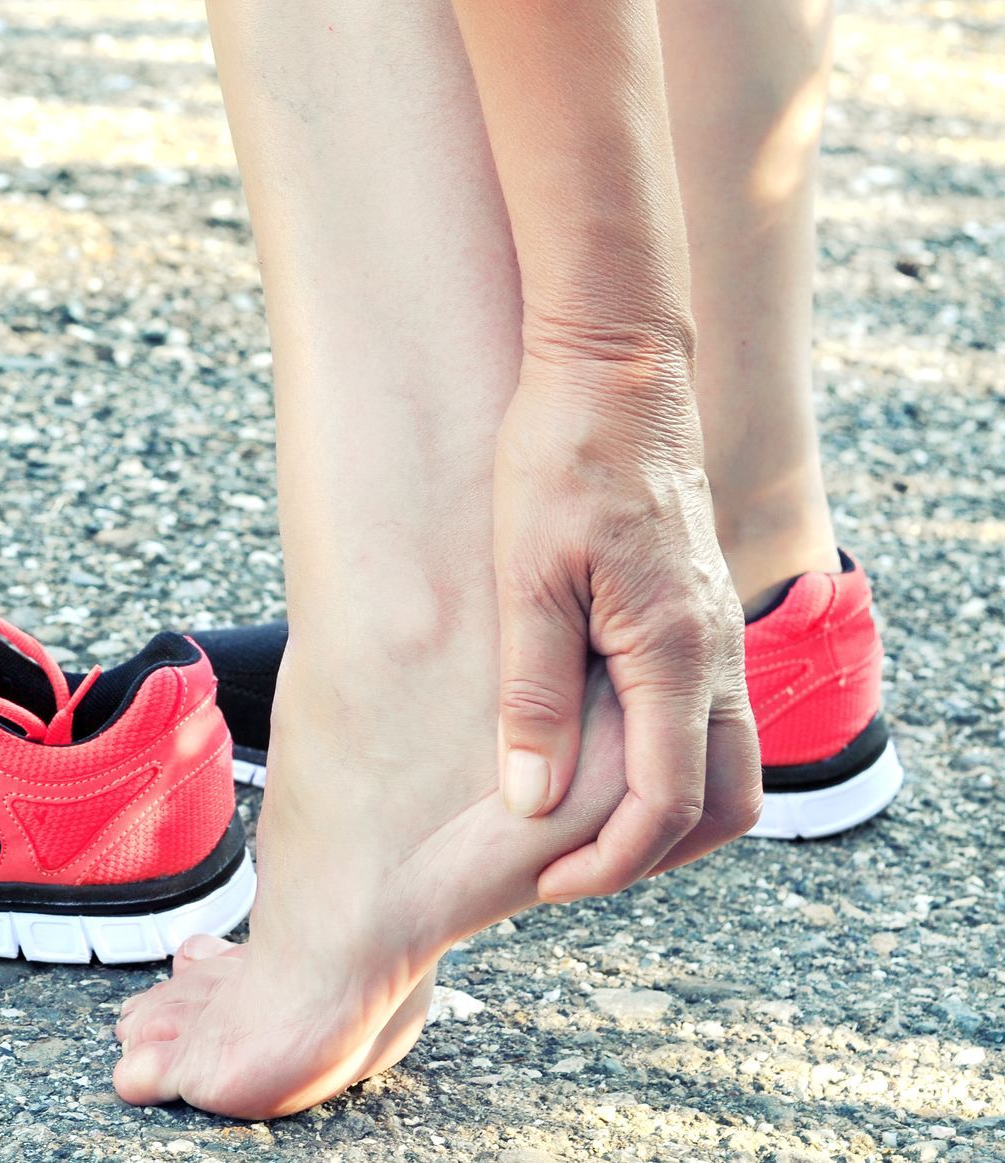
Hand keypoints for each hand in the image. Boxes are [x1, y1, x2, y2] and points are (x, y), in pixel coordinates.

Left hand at [493, 353, 761, 900]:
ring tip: (582, 826)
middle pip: (725, 801)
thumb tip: (533, 801)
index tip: (544, 882)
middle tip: (567, 870)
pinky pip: (712, 715)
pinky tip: (601, 754)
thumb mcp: (525, 580)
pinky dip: (672, 760)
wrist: (614, 370)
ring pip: (728, 760)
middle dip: (654, 854)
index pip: (667, 803)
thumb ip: (534, 695)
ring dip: (670, 813)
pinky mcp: (702, 612)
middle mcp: (716, 652)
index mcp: (675, 653)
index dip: (611, 862)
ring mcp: (718, 631)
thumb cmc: (558, 461)